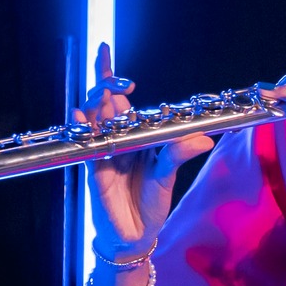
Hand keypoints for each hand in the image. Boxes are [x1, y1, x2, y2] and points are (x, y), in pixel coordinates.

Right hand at [80, 43, 214, 257]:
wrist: (135, 235)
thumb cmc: (150, 203)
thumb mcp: (167, 175)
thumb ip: (179, 154)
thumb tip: (205, 138)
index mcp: (132, 135)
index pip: (117, 100)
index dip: (109, 76)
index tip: (104, 50)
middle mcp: (114, 140)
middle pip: (101, 105)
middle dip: (103, 86)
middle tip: (113, 77)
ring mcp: (101, 154)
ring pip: (92, 122)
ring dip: (95, 105)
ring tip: (103, 91)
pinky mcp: (93, 171)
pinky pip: (86, 147)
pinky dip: (82, 130)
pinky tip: (80, 116)